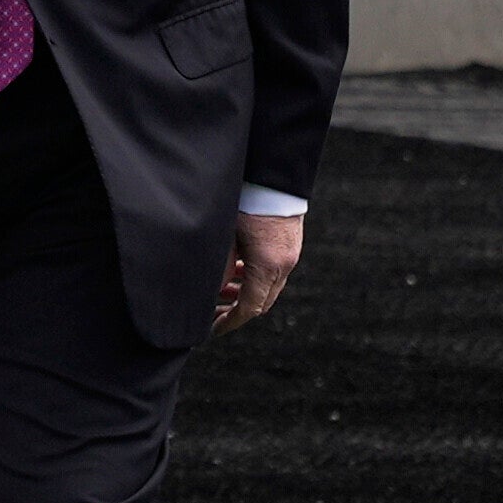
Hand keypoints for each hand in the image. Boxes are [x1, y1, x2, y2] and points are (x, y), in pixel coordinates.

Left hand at [214, 210, 300, 332]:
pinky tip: (239, 268)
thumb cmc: (246, 200)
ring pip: (269, 286)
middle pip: (262, 301)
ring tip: (224, 288)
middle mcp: (284, 264)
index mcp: (268, 265)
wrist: (272, 174)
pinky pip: (274, 271)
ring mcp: (291, 254)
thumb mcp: (225, 236)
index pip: (249, 308)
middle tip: (214, 310)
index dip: (229, 322)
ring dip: (246, 292)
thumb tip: (211, 293)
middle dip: (237, 310)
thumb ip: (220, 268)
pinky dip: (256, 276)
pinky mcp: (291, 243)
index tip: (212, 329)